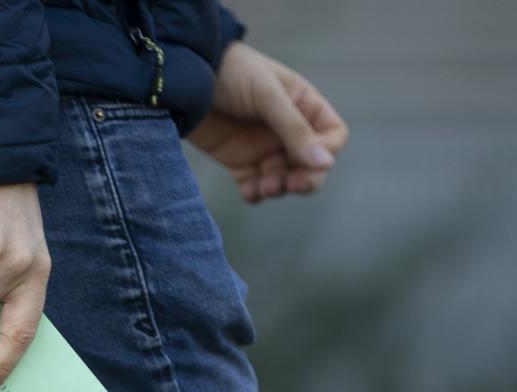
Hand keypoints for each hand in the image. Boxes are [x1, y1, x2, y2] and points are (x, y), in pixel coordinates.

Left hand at [187, 40, 347, 202]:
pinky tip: (250, 192)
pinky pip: (255, 187)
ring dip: (279, 188)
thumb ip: (294, 129)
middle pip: (312, 166)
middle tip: (290, 184)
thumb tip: (326, 164)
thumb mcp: (267, 95)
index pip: (332, 137)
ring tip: (264, 186)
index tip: (309, 159)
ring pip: (285, 180)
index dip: (327, 152)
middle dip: (306, 179)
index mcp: (303, 106)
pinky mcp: (239, 162)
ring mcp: (264, 148)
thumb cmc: (231, 73)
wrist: (184, 78)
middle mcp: (287, 130)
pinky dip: (256, 194)